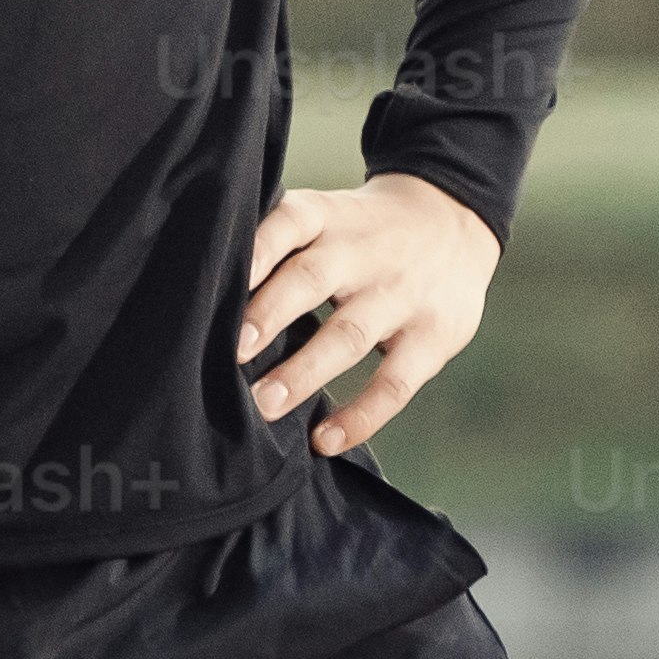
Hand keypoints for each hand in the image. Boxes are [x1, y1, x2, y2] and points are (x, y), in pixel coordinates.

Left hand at [236, 175, 499, 458]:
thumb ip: (279, 247)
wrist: (455, 220)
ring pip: (349, 334)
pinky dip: (361, 416)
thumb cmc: (362, 232)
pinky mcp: (435, 335)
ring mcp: (402, 294)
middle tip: (231, 355)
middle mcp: (363, 251)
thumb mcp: (328, 218)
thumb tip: (203, 299)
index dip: (255, 250)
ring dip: (305, 372)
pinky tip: (324, 441)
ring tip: (265, 406)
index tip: (219, 285)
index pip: (288, 221)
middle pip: (312, 280)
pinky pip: (395, 382)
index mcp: (329, 217)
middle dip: (269, 316)